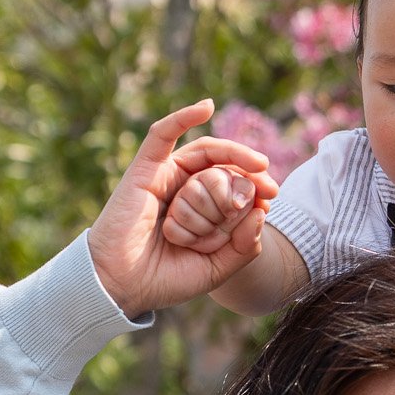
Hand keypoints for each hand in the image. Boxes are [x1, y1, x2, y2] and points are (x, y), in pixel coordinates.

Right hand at [88, 101, 279, 318]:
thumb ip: (244, 247)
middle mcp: (184, 189)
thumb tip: (262, 212)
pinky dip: (182, 117)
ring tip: (258, 163)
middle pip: (223, 166)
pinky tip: (206, 107)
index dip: (256, 187)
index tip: (272, 199)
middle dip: (250, 171)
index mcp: (201, 211)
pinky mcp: (145, 169)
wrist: (122, 287)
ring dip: (233, 152)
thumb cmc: (165, 280)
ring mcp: (165, 177)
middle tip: (270, 186)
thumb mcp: (217, 269)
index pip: (233, 187)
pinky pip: (162, 135)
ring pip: (204, 151)